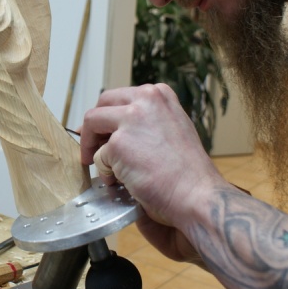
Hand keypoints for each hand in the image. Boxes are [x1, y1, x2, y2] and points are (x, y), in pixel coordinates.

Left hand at [79, 84, 223, 259]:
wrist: (196, 193)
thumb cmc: (187, 171)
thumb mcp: (172, 128)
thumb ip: (147, 121)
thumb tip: (117, 128)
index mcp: (159, 94)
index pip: (122, 97)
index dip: (109, 115)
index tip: (104, 131)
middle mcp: (145, 99)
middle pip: (103, 102)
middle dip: (93, 125)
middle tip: (91, 146)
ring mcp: (131, 119)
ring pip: (91, 122)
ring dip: (91, 146)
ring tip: (102, 167)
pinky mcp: (118, 143)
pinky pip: (98, 156)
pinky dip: (105, 172)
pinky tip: (121, 182)